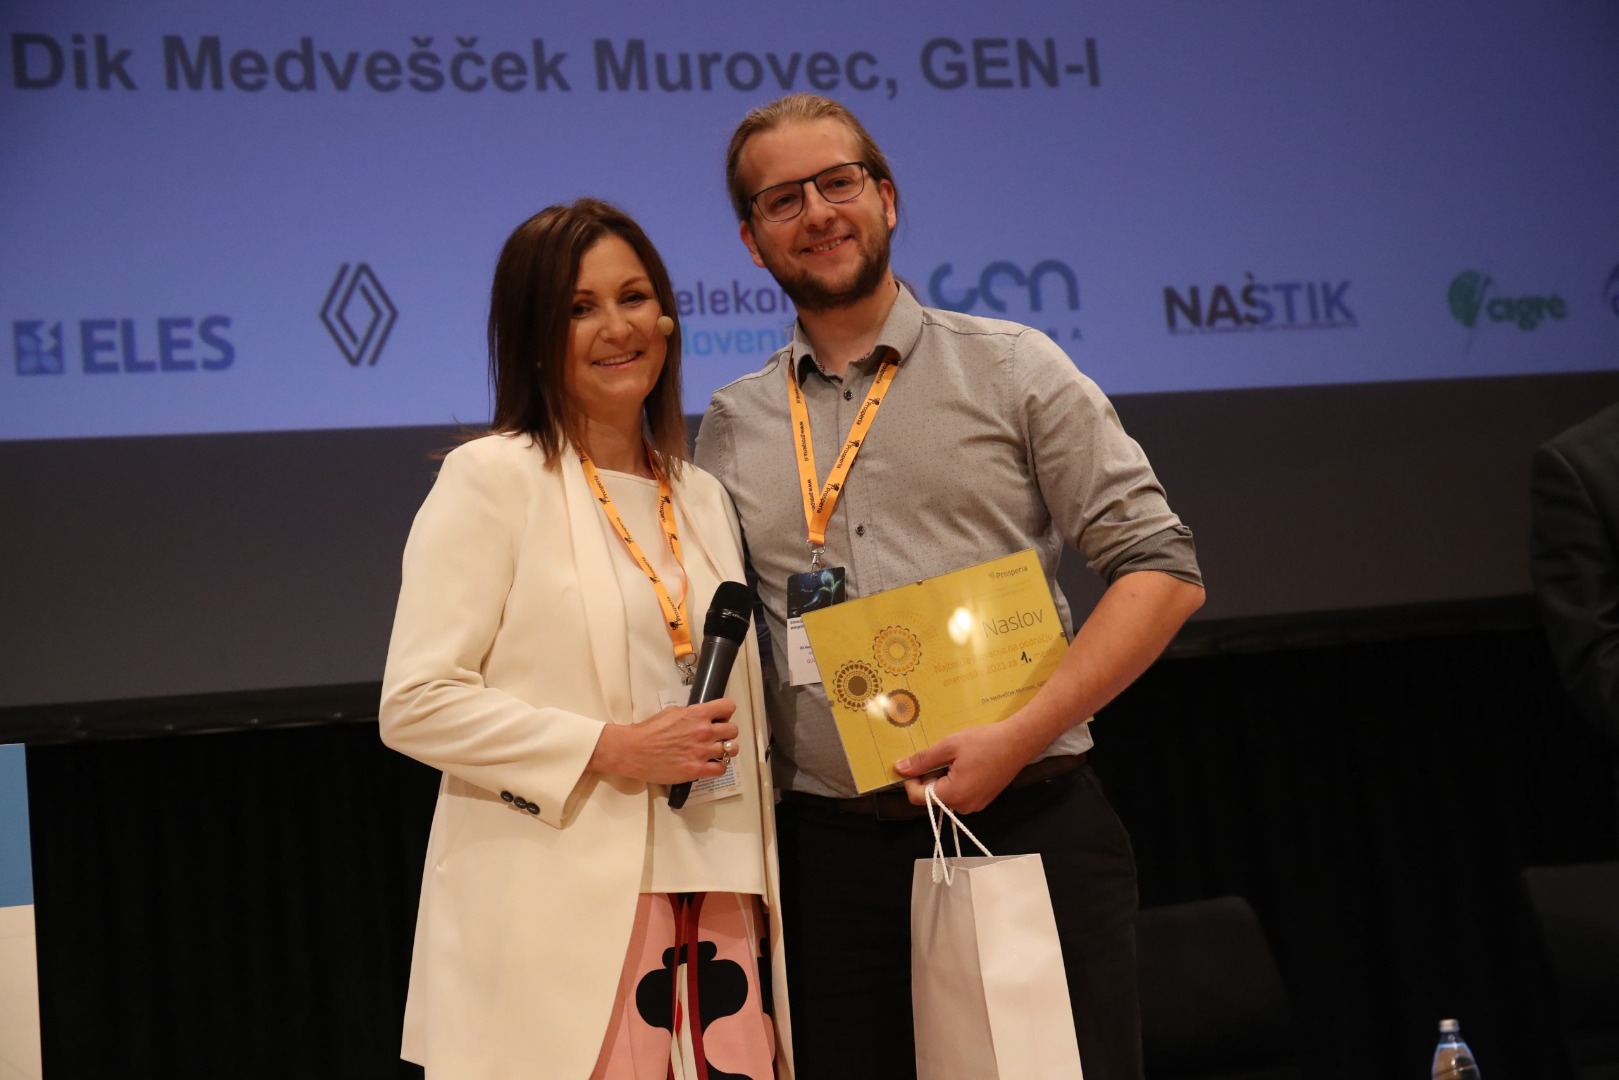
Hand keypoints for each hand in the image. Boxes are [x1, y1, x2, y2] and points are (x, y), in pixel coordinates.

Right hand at [590, 698, 738, 785]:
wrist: (634, 751)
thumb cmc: (649, 730)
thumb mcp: (671, 712)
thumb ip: (691, 713)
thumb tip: (702, 717)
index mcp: (697, 714)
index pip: (728, 707)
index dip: (726, 712)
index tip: (720, 717)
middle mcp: (704, 731)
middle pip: (733, 730)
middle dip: (727, 732)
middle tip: (717, 736)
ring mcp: (702, 752)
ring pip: (731, 750)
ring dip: (725, 750)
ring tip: (716, 752)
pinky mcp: (696, 770)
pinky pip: (722, 768)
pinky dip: (719, 766)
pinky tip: (710, 764)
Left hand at [895, 722, 1035, 814]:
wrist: (1018, 742)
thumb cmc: (984, 742)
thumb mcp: (949, 746)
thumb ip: (923, 760)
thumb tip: (899, 768)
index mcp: (954, 794)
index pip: (919, 798)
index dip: (910, 781)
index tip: (914, 764)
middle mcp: (964, 806)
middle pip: (932, 798)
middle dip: (929, 778)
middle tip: (939, 756)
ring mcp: (975, 805)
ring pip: (946, 796)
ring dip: (943, 779)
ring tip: (954, 758)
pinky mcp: (983, 800)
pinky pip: (960, 795)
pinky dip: (955, 782)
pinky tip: (965, 764)